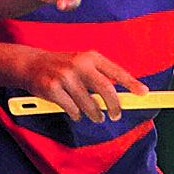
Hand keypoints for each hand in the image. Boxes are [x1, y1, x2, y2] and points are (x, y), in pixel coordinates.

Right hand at [21, 48, 146, 121]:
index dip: (131, 83)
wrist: (30, 64)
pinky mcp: (53, 89)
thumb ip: (100, 77)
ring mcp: (65, 76)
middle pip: (106, 90)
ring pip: (89, 105)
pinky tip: (73, 111)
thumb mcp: (82, 63)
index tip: (144, 94)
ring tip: (93, 115)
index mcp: (90, 57)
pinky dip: (76, 115)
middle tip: (116, 115)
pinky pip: (73, 110)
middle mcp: (79, 64)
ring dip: (94, 114)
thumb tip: (123, 97)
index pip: (116, 71)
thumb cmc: (62, 67)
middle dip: (114, 106)